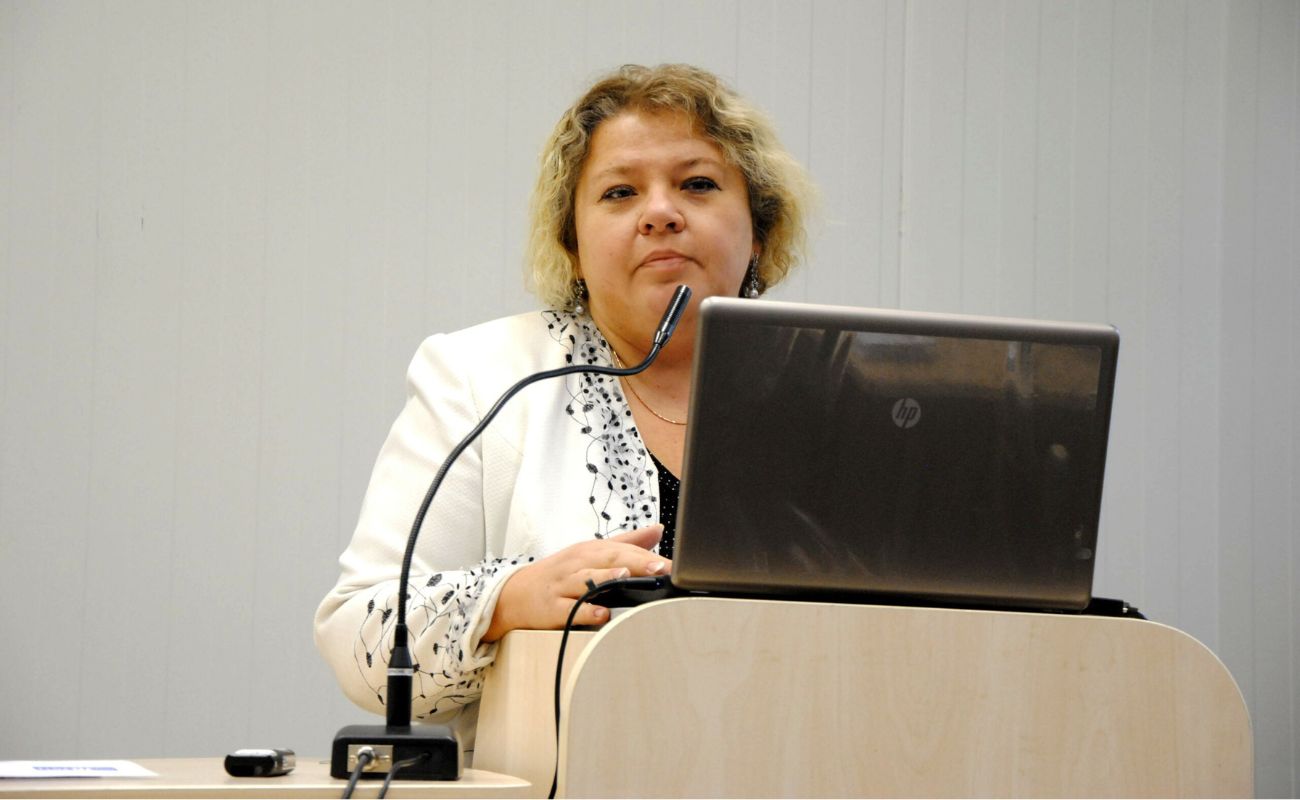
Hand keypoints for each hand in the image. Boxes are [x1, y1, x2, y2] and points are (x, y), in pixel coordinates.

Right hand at [482, 524, 669, 641]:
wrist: (514, 594)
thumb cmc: (560, 573)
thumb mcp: (591, 553)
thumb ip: (626, 542)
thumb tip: (658, 529)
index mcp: (590, 550)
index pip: (622, 548)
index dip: (648, 555)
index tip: (672, 564)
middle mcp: (578, 563)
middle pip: (608, 558)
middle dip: (635, 562)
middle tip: (660, 567)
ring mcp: (564, 585)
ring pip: (587, 579)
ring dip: (607, 578)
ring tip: (627, 578)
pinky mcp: (552, 608)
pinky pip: (570, 609)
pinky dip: (585, 611)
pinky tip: (602, 613)